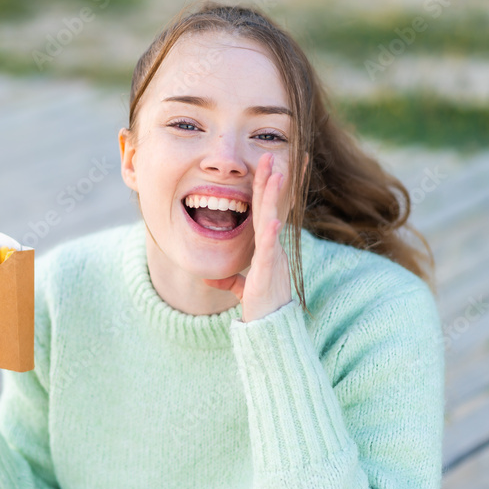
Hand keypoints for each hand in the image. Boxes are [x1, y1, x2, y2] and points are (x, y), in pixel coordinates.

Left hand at [203, 152, 291, 322]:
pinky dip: (271, 236)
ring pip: (272, 221)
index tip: (274, 167)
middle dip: (270, 181)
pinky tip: (273, 220)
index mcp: (266, 247)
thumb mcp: (242, 289)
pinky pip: (270, 251)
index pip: (267, 211)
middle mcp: (272, 248)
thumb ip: (231, 280)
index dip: (268, 190)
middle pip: (270, 208)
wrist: (270, 332)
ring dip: (274, 197)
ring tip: (276, 173)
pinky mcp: (268, 274)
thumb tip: (211, 279)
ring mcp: (272, 258)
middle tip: (271, 155)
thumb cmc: (261, 309)